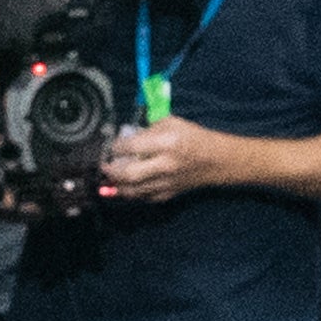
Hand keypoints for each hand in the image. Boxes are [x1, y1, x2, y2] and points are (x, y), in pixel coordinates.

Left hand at [98, 114, 232, 204]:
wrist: (217, 160)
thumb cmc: (194, 137)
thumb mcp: (173, 123)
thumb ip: (150, 129)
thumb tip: (128, 137)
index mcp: (167, 143)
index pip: (133, 147)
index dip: (116, 146)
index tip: (110, 145)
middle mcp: (165, 165)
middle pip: (130, 175)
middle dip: (111, 171)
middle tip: (103, 166)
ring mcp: (167, 183)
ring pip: (134, 191)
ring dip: (117, 187)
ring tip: (106, 180)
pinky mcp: (169, 194)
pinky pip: (144, 197)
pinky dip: (131, 194)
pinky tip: (123, 188)